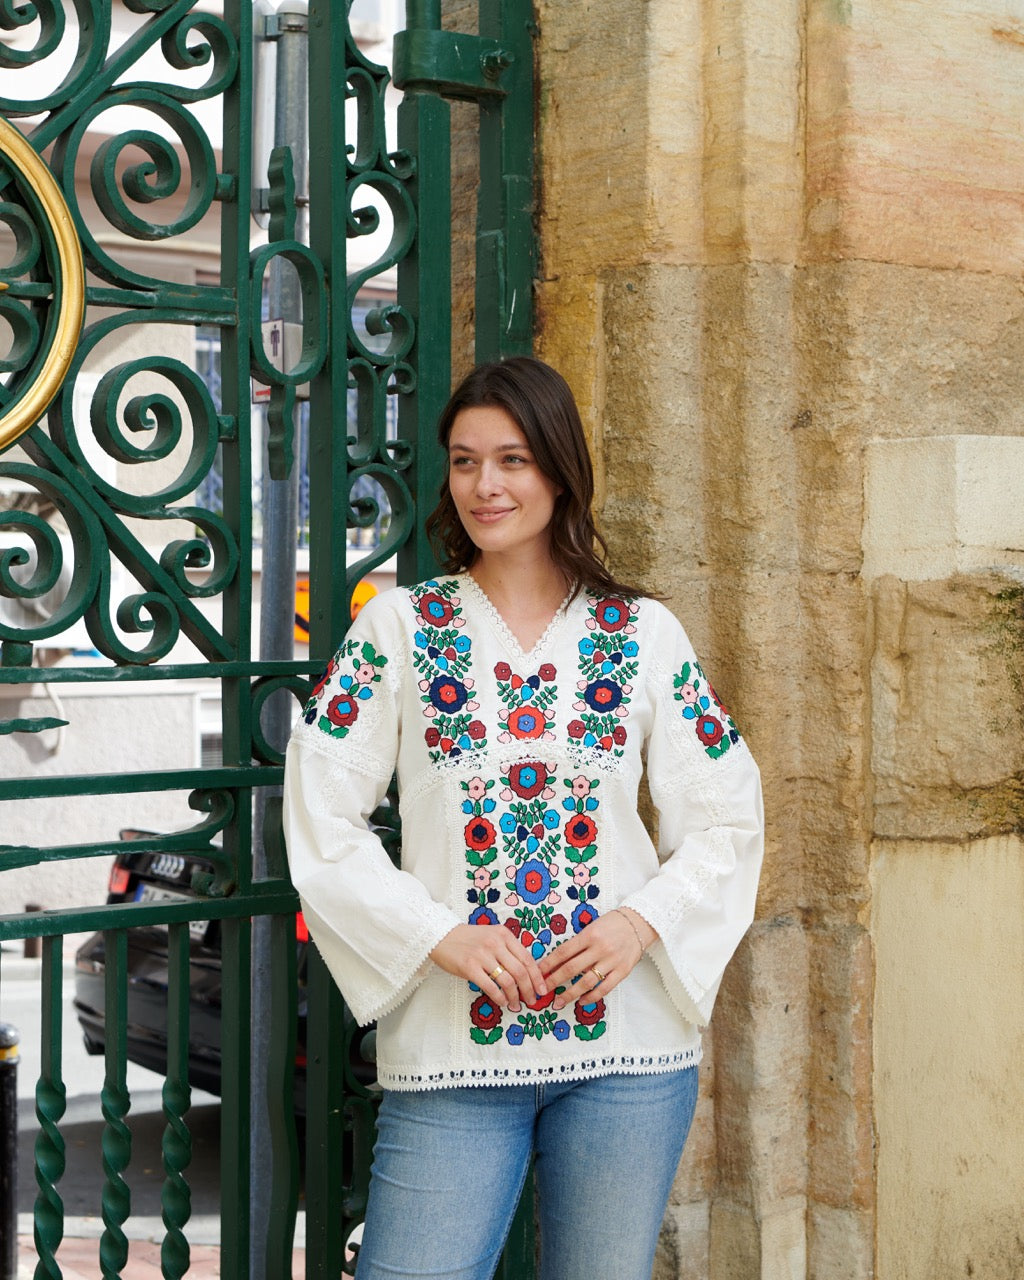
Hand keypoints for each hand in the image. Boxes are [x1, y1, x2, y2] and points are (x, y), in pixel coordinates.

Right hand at [430, 924, 546, 1010]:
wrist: (441, 936)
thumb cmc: (468, 939)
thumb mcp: (491, 936)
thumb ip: (507, 950)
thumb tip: (526, 973)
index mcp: (504, 935)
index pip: (527, 958)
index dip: (537, 977)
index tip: (542, 990)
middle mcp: (495, 943)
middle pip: (520, 971)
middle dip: (529, 990)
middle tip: (531, 1001)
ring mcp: (482, 955)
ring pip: (508, 981)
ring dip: (515, 997)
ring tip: (515, 1004)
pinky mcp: (470, 967)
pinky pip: (491, 987)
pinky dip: (499, 998)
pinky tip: (502, 1002)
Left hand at [537, 907, 656, 1009]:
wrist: (639, 923)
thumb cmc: (611, 924)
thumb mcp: (592, 928)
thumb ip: (578, 944)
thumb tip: (557, 962)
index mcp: (589, 935)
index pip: (563, 952)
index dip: (548, 964)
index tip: (537, 973)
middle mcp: (599, 948)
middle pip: (571, 968)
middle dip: (554, 981)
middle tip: (542, 991)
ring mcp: (612, 961)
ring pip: (586, 982)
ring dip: (570, 994)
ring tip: (558, 1002)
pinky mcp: (622, 971)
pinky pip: (604, 988)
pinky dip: (591, 997)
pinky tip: (581, 1001)